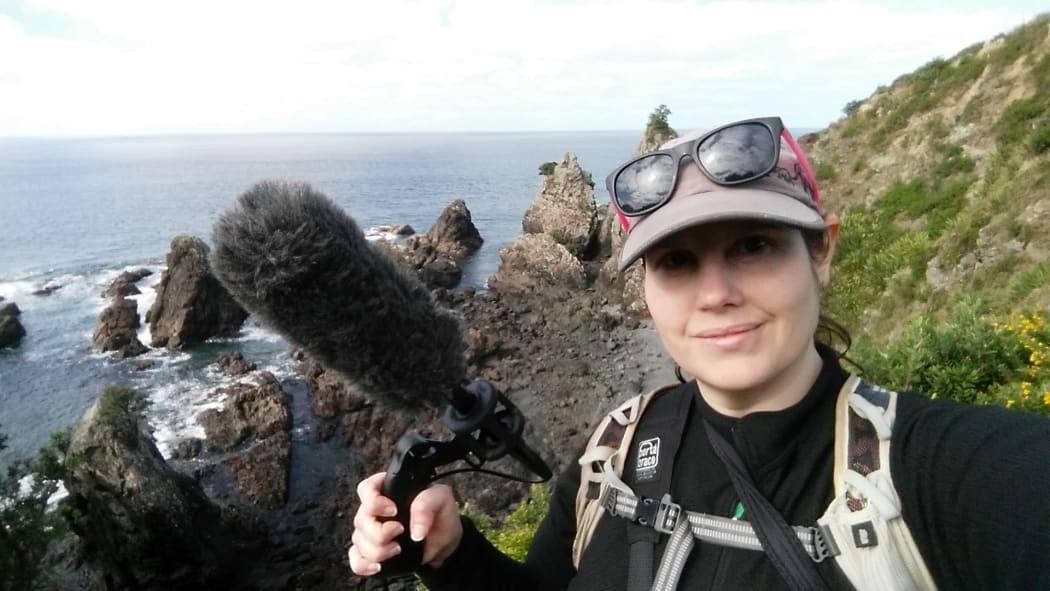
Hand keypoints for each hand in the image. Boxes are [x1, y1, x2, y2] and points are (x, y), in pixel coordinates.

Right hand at [348, 472, 463, 575]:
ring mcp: (369, 530)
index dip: (374, 501)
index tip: (393, 510)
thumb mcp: (441, 500)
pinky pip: (356, 558)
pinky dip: (364, 564)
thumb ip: (427, 505)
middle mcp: (375, 509)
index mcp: (389, 489)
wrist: (443, 541)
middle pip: (361, 519)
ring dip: (378, 550)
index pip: (366, 488)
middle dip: (380, 532)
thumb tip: (415, 530)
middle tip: (400, 531)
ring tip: (398, 549)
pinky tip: (379, 565)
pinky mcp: (370, 550)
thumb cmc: (439, 515)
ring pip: (359, 541)